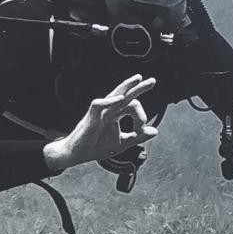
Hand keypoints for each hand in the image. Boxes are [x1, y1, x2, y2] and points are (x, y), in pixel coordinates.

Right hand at [43, 75, 158, 170]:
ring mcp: (99, 113)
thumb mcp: (122, 143)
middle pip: (125, 94)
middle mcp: (109, 110)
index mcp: (116, 114)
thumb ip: (138, 137)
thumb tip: (155, 131)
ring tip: (138, 78)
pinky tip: (120, 98)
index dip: (141, 117)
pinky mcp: (90, 118)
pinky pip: (98, 105)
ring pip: (113, 95)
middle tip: (152, 81)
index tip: (141, 130)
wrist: (76, 155)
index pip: (132, 106)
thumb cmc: (96, 146)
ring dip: (126, 86)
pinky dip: (109, 101)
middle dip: (138, 87)